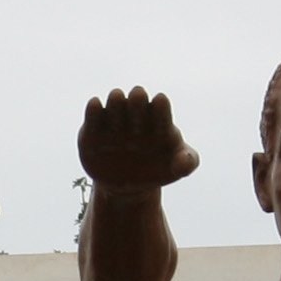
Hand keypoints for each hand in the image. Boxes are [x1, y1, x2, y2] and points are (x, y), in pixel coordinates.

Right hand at [78, 89, 198, 193]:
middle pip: (137, 103)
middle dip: (138, 99)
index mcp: (159, 120)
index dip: (160, 106)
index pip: (161, 109)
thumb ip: (187, 163)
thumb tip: (185, 163)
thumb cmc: (157, 169)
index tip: (160, 101)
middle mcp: (136, 116)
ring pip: (115, 105)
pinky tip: (95, 104)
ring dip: (116, 101)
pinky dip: (93, 110)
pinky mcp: (93, 132)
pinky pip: (93, 117)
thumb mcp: (175, 169)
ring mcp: (115, 122)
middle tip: (138, 95)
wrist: (129, 185)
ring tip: (117, 96)